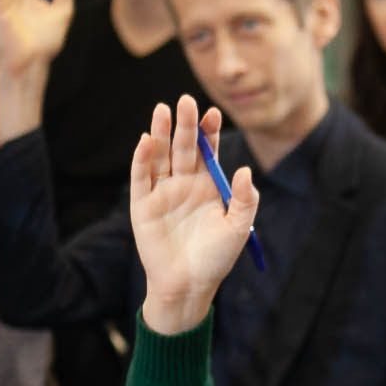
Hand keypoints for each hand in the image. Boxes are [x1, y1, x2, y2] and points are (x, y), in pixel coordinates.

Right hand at [130, 97, 258, 336]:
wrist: (188, 285)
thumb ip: (245, 198)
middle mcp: (185, 184)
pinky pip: (141, 177)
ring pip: (161, 156)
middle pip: (184, 148)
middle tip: (186, 100)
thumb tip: (245, 170)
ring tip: (163, 110)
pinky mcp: (142, 205)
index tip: (214, 113)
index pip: (209, 152)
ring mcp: (162, 192)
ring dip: (162, 133)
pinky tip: (147, 140)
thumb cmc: (216, 258)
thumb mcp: (238, 227)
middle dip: (186, 125)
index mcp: (209, 187)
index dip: (210, 133)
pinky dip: (142, 159)